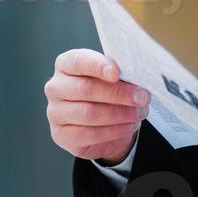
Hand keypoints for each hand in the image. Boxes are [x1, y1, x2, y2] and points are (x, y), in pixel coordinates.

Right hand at [44, 49, 150, 164]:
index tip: (117, 73)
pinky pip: (89, 134)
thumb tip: (137, 83)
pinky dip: (113, 131)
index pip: (78, 61)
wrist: (102, 122)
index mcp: (66, 65)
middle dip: (118, 94)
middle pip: (86, 89)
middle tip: (142, 97)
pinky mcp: (61, 135)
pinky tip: (128, 126)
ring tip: (139, 113)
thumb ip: (119, 74)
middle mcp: (56, 87)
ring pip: (89, 113)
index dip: (98, 66)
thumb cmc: (107, 92)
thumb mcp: (113, 78)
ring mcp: (55, 112)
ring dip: (119, 114)